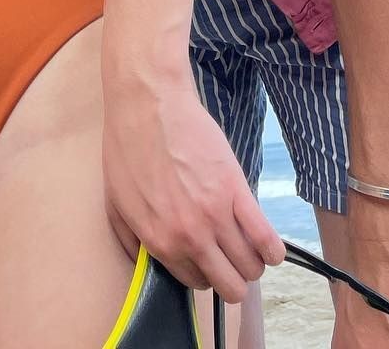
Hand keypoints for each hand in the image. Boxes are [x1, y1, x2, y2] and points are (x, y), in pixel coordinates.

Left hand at [102, 63, 283, 301]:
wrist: (147, 104)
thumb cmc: (127, 148)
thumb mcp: (115, 203)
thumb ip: (130, 243)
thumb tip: (147, 267)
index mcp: (161, 243)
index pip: (197, 283)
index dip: (205, 272)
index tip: (207, 259)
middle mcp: (190, 237)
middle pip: (230, 284)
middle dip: (232, 277)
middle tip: (230, 257)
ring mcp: (216, 215)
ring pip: (251, 266)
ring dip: (252, 262)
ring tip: (247, 247)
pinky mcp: (236, 190)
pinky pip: (267, 239)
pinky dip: (272, 250)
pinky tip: (269, 246)